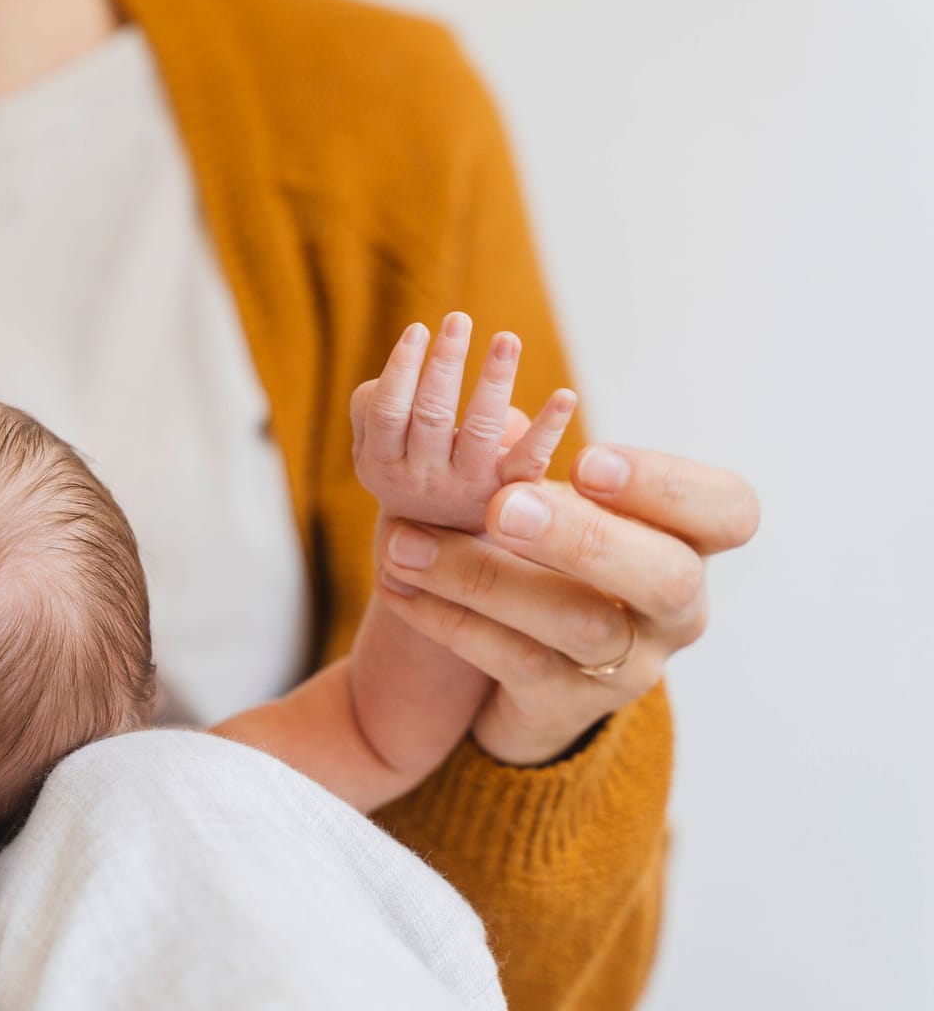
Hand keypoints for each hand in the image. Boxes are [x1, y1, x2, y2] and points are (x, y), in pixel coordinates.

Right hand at [351, 312, 576, 532]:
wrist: (438, 542)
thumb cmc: (405, 467)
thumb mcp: (373, 446)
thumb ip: (371, 408)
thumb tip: (407, 367)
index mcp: (381, 462)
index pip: (387, 411)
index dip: (401, 369)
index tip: (419, 329)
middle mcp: (420, 478)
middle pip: (432, 415)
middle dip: (444, 364)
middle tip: (458, 319)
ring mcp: (466, 488)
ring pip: (481, 429)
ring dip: (494, 381)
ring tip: (506, 339)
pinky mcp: (507, 493)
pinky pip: (530, 460)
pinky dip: (550, 427)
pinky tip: (566, 395)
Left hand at [375, 445, 759, 764]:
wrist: (538, 677)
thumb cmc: (558, 562)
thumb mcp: (567, 512)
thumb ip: (543, 474)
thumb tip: (498, 424)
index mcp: (690, 543)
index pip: (729, 511)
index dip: (667, 484)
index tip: (585, 460)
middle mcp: (676, 609)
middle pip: (663, 577)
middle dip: (582, 537)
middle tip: (502, 507)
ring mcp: (629, 664)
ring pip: (576, 625)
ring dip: (485, 577)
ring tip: (406, 543)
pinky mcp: (568, 703)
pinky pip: (511, 661)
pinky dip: (448, 618)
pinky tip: (398, 584)